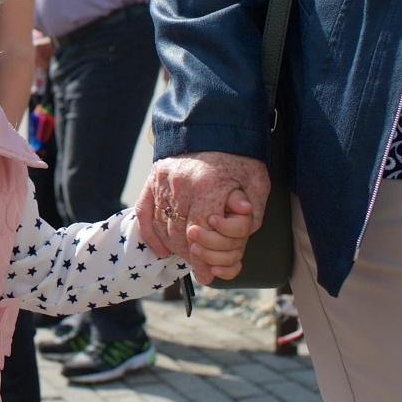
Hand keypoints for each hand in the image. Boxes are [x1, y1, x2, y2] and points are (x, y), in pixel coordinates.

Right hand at [137, 151, 270, 282]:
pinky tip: (161, 250)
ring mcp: (163, 181)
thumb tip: (240, 236)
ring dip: (174, 248)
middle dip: (190, 257)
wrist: (215, 126)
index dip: (205, 258)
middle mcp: (182, 184)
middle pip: (180, 234)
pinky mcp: (153, 179)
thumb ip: (252, 212)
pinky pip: (144, 212)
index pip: (201, 234)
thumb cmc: (239, 158)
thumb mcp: (257, 183)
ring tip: (187, 259)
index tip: (209, 275)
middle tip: (200, 271)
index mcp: (209, 186)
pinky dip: (151, 234)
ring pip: (163, 226)